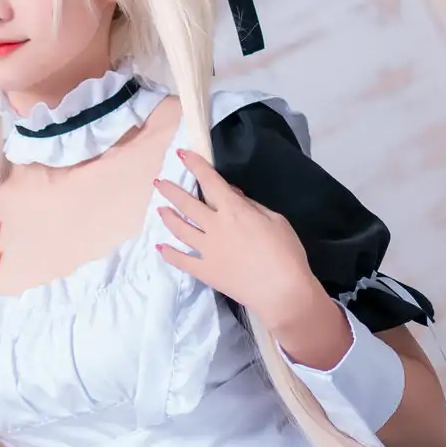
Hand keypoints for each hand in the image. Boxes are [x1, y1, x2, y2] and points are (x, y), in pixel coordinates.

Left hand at [152, 149, 347, 363]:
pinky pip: (181, 260)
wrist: (282, 292)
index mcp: (233, 210)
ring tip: (159, 209)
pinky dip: (169, 253)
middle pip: (187, 204)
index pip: (209, 181)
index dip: (195, 165)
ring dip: (168, 217)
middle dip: (171, 190)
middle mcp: (214, 226)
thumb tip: (233, 194)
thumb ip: (252, 205)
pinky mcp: (204, 271)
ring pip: (180, 228)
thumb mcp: (276, 220)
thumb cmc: (286, 253)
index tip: (182, 154)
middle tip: (159, 183)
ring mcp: (206, 250)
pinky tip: (160, 247)